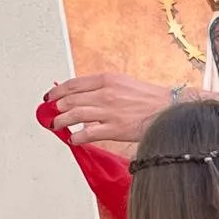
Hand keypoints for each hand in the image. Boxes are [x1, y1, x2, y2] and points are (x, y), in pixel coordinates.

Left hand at [46, 74, 170, 143]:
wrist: (169, 109)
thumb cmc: (149, 98)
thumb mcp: (123, 83)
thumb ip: (103, 87)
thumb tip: (83, 95)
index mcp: (107, 79)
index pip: (73, 84)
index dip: (57, 91)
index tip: (50, 97)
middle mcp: (106, 93)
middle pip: (70, 100)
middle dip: (56, 108)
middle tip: (51, 113)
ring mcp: (110, 112)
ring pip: (74, 115)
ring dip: (61, 121)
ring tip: (56, 125)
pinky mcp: (115, 129)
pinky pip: (88, 134)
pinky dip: (76, 137)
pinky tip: (73, 139)